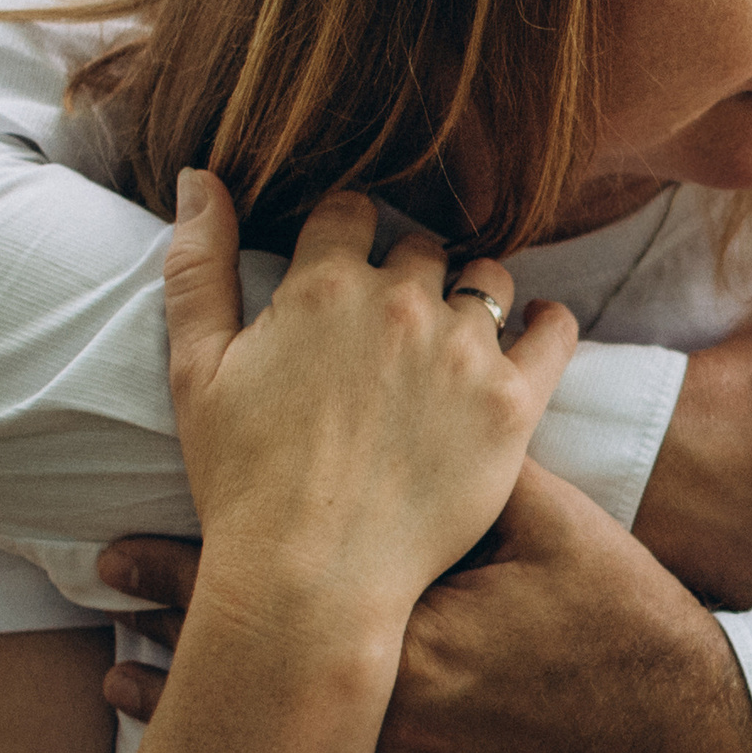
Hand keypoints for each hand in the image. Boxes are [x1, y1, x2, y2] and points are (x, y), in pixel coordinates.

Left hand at [99, 463, 751, 752]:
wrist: (694, 744)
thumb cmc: (631, 624)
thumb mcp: (558, 528)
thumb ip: (472, 471)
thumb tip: (406, 411)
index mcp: (420, 621)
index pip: (280, 582)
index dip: (194, 567)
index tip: (121, 549)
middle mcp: (400, 704)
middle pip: (261, 663)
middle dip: (180, 625)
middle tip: (104, 595)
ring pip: (278, 744)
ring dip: (203, 706)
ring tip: (123, 678)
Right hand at [162, 170, 574, 619]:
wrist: (310, 579)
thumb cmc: (243, 483)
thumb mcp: (196, 367)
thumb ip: (197, 264)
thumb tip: (201, 173)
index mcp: (323, 285)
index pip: (351, 211)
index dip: (348, 236)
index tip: (350, 268)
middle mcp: (400, 303)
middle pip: (422, 247)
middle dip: (409, 273)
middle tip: (398, 323)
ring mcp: (464, 351)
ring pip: (487, 278)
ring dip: (474, 295)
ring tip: (458, 337)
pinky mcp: (514, 403)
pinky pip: (555, 328)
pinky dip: (546, 321)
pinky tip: (532, 332)